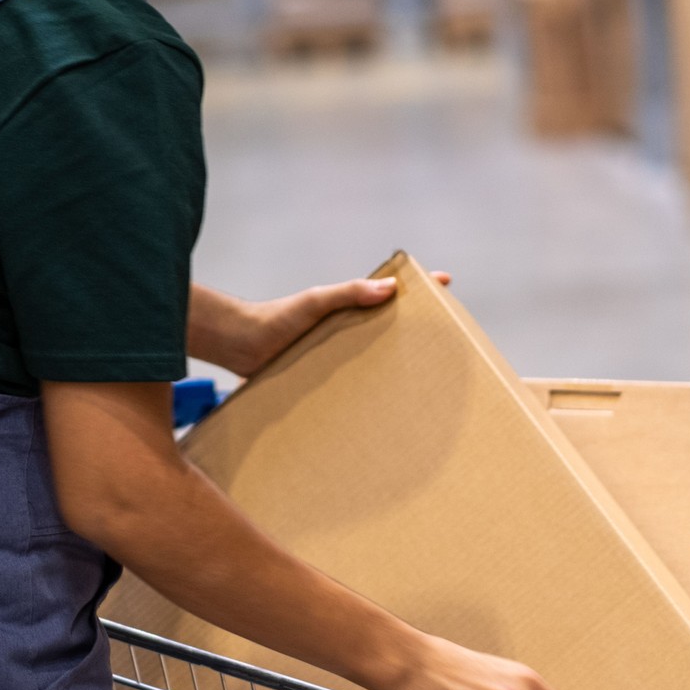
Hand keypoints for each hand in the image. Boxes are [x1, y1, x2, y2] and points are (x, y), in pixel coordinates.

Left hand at [192, 272, 451, 376]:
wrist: (241, 346)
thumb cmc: (276, 318)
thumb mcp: (316, 301)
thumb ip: (348, 293)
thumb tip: (389, 288)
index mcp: (350, 305)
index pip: (391, 292)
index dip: (419, 288)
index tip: (446, 283)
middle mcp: (349, 328)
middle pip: (390, 326)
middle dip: (418, 330)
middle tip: (449, 340)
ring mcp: (339, 354)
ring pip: (375, 357)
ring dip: (397, 366)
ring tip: (428, 380)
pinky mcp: (326, 377)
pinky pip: (354, 383)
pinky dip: (371, 391)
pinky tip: (386, 406)